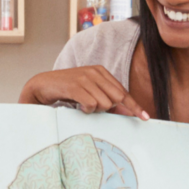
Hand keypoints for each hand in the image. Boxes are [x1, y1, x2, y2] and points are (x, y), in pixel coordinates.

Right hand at [20, 66, 148, 117]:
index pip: (123, 91)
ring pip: (105, 104)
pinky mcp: (76, 86)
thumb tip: (126, 113)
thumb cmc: (67, 90)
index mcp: (101, 71)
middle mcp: (95, 72)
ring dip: (94, 109)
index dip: (134, 106)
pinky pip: (92, 105)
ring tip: (82, 104)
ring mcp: (85, 78)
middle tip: (91, 107)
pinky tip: (78, 105)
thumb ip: (106, 99)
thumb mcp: (89, 92)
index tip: (145, 117)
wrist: (43, 85)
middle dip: (107, 108)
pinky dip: (86, 109)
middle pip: (116, 99)